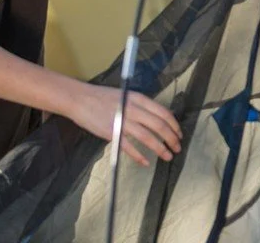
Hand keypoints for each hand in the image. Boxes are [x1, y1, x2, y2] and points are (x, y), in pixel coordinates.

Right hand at [67, 82, 182, 166]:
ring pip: (147, 137)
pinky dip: (139, 156)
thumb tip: (157, 120)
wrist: (80, 99)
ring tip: (167, 156)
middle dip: (171, 138)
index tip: (179, 135)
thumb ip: (141, 107)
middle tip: (178, 148)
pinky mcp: (111, 132)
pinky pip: (129, 147)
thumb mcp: (127, 97)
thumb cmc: (103, 98)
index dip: (174, 125)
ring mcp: (122, 121)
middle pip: (159, 125)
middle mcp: (133, 109)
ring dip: (160, 148)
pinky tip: (145, 162)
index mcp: (139, 99)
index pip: (163, 112)